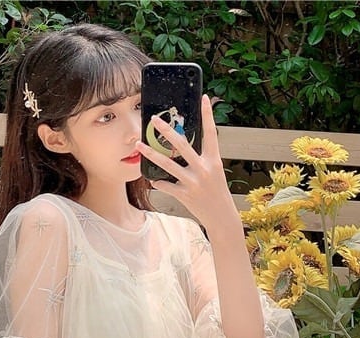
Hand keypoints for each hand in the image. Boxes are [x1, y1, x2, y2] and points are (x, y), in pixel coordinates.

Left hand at [136, 95, 236, 231]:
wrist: (221, 216)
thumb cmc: (216, 192)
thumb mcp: (214, 171)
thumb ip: (202, 158)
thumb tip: (183, 146)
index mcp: (213, 160)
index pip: (211, 133)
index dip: (208, 115)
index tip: (204, 98)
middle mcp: (204, 169)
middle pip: (182, 145)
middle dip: (166, 131)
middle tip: (154, 120)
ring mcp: (194, 182)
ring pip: (168, 165)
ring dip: (151, 154)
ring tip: (139, 145)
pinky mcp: (185, 195)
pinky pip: (167, 186)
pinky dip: (159, 182)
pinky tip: (153, 180)